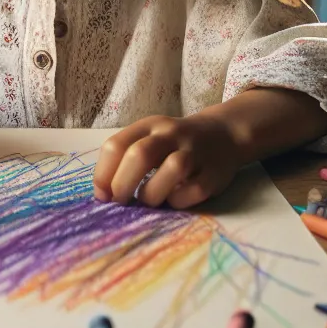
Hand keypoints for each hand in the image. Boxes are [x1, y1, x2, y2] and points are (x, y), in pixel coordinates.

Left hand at [92, 113, 243, 209]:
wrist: (224, 134)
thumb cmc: (174, 144)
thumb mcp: (150, 138)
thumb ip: (127, 158)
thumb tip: (103, 194)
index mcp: (150, 125)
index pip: (116, 145)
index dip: (103, 174)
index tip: (103, 195)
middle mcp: (171, 134)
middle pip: (140, 155)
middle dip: (123, 184)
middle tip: (120, 201)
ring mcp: (195, 152)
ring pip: (172, 169)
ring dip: (152, 193)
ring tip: (148, 200)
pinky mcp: (214, 173)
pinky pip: (193, 190)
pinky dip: (178, 201)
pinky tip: (173, 199)